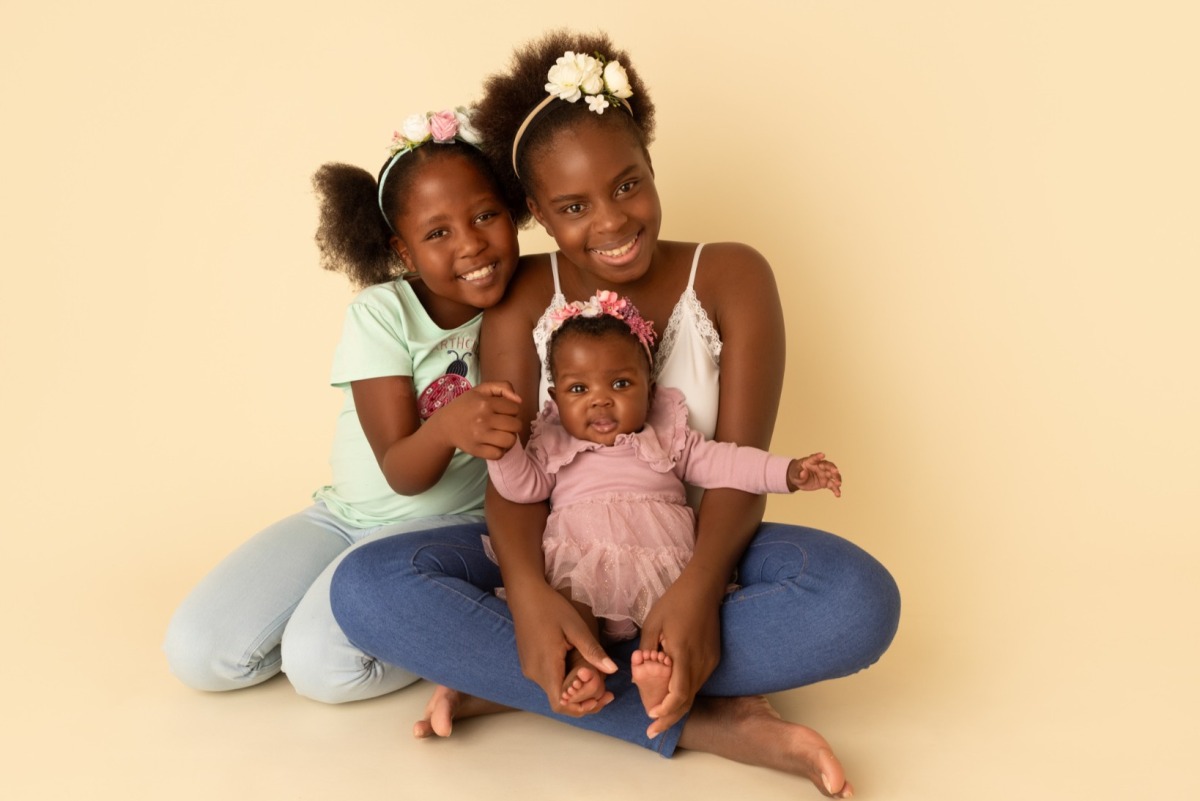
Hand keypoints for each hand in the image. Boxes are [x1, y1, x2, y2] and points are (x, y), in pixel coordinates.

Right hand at [437, 381, 522, 458]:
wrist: (445, 425)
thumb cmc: (466, 406)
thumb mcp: (481, 390)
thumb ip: (503, 387)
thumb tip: (519, 400)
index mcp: (485, 403)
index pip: (515, 408)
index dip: (511, 410)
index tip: (502, 412)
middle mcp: (483, 419)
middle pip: (516, 425)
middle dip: (513, 424)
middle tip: (503, 424)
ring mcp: (479, 436)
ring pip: (510, 441)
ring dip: (509, 438)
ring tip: (502, 435)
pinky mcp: (476, 450)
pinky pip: (499, 454)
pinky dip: (500, 451)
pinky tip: (495, 445)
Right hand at [507, 582, 616, 715]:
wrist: (525, 595)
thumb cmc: (551, 608)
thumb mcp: (575, 627)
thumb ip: (592, 650)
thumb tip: (613, 670)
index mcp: (546, 666)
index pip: (560, 704)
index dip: (580, 708)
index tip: (599, 700)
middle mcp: (535, 673)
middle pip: (559, 699)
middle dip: (582, 699)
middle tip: (606, 692)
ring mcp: (530, 669)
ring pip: (554, 690)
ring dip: (573, 690)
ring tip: (595, 679)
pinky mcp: (529, 663)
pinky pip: (548, 680)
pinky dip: (564, 681)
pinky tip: (578, 670)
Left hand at [637, 572, 721, 736]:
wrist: (704, 588)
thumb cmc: (675, 603)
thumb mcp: (652, 624)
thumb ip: (646, 651)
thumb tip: (638, 673)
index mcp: (683, 654)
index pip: (678, 694)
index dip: (665, 710)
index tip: (651, 718)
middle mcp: (701, 662)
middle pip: (687, 700)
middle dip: (669, 718)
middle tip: (652, 731)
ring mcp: (710, 661)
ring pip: (694, 692)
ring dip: (677, 706)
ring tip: (657, 715)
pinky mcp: (714, 658)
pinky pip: (698, 681)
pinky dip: (684, 693)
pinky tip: (671, 695)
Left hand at [787, 452, 841, 495]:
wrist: (799, 480)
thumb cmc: (796, 472)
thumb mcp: (795, 473)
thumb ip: (799, 473)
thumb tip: (803, 473)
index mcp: (811, 461)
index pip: (815, 458)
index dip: (818, 456)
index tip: (822, 455)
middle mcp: (820, 467)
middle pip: (828, 466)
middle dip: (832, 468)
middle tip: (836, 471)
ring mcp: (824, 474)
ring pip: (832, 476)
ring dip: (837, 479)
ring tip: (838, 484)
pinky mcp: (825, 482)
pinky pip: (832, 485)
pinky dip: (835, 490)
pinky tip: (838, 494)